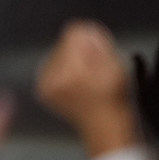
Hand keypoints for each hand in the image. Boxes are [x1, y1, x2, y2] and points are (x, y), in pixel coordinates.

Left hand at [36, 20, 136, 157]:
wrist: (104, 128)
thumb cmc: (114, 99)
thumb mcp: (116, 66)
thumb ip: (99, 43)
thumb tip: (85, 31)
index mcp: (71, 73)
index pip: (75, 32)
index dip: (93, 40)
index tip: (102, 54)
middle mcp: (52, 78)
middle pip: (65, 42)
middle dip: (82, 51)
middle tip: (96, 71)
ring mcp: (44, 85)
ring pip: (58, 52)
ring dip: (74, 60)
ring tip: (87, 79)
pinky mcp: (42, 89)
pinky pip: (53, 65)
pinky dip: (66, 70)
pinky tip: (77, 84)